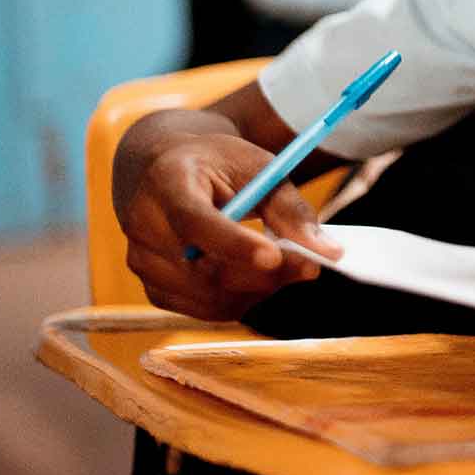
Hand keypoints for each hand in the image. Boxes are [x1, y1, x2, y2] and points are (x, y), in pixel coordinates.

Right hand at [116, 115, 340, 320]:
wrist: (168, 172)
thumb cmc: (218, 165)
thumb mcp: (257, 167)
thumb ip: (290, 207)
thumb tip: (330, 252)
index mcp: (165, 183)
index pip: (194, 222)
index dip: (233, 244)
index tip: (275, 255)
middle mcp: (144, 226)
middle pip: (204, 269)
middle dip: (264, 274)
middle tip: (311, 267)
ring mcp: (144, 263)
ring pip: (209, 297)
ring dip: (259, 289)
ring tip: (290, 266)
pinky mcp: (156, 289)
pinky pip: (206, 309)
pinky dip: (242, 299)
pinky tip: (263, 277)